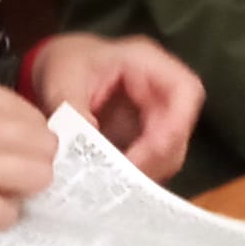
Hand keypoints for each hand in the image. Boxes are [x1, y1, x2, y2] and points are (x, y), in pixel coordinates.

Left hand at [29, 33, 203, 183]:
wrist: (59, 64)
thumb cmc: (66, 63)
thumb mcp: (62, 80)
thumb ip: (73, 108)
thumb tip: (85, 145)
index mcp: (146, 61)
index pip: (185, 90)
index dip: (177, 124)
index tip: (152, 150)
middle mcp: (159, 87)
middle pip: (180, 127)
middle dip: (157, 157)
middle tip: (125, 178)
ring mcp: (156, 112)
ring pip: (171, 149)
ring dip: (149, 170)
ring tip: (116, 184)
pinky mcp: (146, 133)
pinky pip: (154, 158)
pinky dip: (139, 173)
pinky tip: (114, 182)